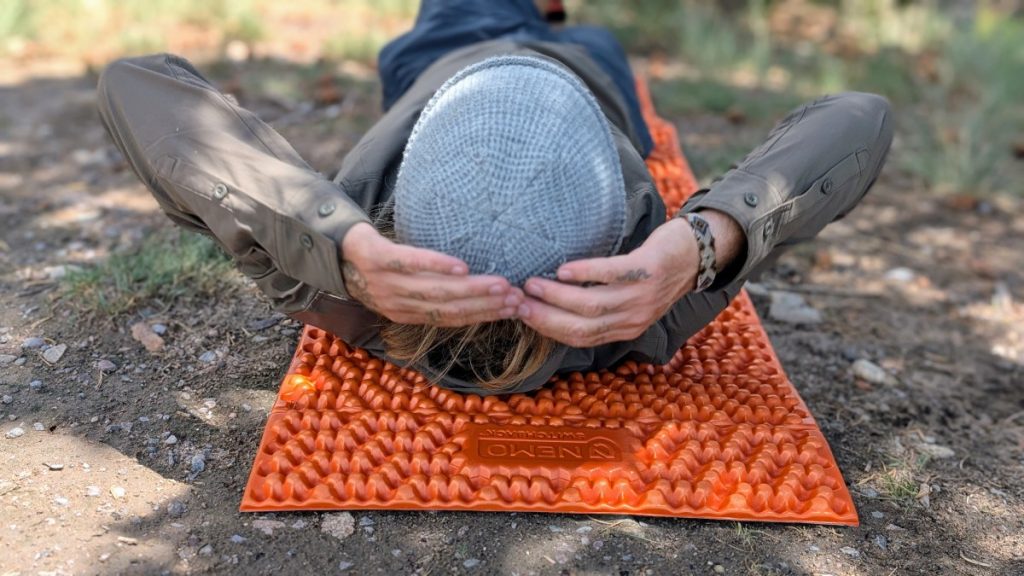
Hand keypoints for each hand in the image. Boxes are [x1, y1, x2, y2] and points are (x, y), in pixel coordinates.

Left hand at [340, 222, 522, 325]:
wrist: (327, 244)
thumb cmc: (372, 264)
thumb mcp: (399, 285)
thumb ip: (429, 289)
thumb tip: (471, 285)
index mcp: (405, 313)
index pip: (450, 319)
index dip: (483, 316)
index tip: (514, 310)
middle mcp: (396, 304)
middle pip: (448, 308)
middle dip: (485, 305)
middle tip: (516, 299)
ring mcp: (385, 283)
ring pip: (434, 291)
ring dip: (471, 290)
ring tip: (500, 284)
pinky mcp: (375, 258)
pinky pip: (409, 263)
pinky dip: (436, 266)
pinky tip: (460, 267)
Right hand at [518, 217, 698, 347]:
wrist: (695, 254)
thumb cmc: (653, 274)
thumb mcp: (629, 301)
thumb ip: (600, 308)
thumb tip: (553, 304)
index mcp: (625, 330)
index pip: (579, 339)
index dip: (548, 329)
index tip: (521, 315)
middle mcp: (633, 320)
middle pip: (581, 328)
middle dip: (545, 316)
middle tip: (517, 302)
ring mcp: (642, 297)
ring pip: (591, 305)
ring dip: (557, 295)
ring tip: (532, 283)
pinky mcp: (648, 270)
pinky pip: (611, 275)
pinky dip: (585, 274)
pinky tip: (564, 269)